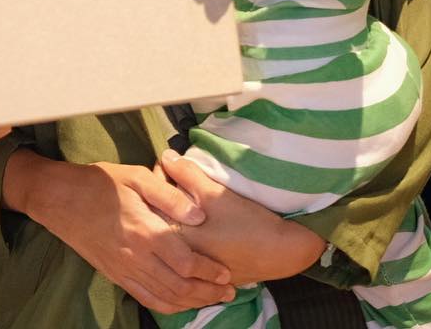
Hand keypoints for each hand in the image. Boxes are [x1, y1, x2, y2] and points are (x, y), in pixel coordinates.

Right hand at [5, 151, 233, 313]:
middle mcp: (136, 257)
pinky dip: (167, 305)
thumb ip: (170, 196)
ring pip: (164, 298)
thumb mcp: (137, 176)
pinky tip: (179, 303)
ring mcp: (124, 269)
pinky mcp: (115, 274)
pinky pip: (145, 298)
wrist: (60, 198)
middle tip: (228, 290)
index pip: (186, 262)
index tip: (227, 273)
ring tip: (211, 299)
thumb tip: (199, 215)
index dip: (209, 271)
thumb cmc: (100, 183)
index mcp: (144, 231)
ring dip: (191, 302)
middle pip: (179, 287)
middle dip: (207, 292)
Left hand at [158, 151, 325, 285]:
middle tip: (172, 177)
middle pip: (157, 220)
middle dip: (160, 197)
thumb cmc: (246, 222)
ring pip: (168, 235)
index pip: (151, 203)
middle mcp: (176, 258)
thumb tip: (166, 156)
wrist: (279, 254)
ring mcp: (189, 269)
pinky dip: (181, 234)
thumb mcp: (214, 193)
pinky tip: (193, 220)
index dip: (157, 180)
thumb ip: (186, 173)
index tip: (166, 166)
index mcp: (175, 238)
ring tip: (181, 197)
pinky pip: (181, 250)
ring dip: (170, 215)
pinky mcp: (202, 273)